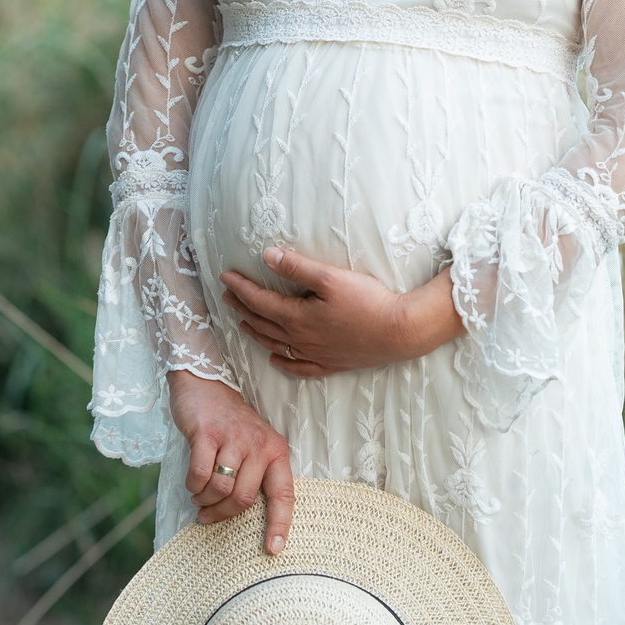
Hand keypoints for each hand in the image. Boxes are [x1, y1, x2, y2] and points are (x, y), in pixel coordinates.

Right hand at [166, 369, 293, 553]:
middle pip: (244, 498)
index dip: (280, 525)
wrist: (204, 383)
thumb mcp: (253, 444)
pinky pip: (200, 475)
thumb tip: (242, 514)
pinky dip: (193, 486)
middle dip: (223, 513)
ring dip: (205, 501)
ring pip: (221, 489)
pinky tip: (192, 484)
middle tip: (208, 516)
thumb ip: (254, 473)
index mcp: (276, 450)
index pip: (284, 494)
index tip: (273, 550)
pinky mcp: (208, 433)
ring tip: (199, 498)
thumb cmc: (228, 422)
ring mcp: (234, 438)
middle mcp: (259, 444)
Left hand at [220, 249, 464, 379]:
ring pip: (275, 345)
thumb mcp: (330, 277)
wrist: (400, 332)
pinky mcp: (331, 364)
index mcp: (297, 317)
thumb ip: (296, 267)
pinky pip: (298, 367)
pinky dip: (282, 362)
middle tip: (228, 295)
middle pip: (262, 323)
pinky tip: (275, 359)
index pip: (259, 301)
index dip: (240, 287)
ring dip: (255, 332)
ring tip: (242, 323)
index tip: (225, 276)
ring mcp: (315, 355)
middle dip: (242, 307)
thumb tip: (267, 256)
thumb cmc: (368, 301)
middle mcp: (301, 340)